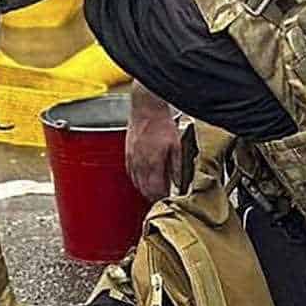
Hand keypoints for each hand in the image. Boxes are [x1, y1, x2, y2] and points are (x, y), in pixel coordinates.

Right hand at [125, 85, 181, 201]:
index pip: (155, 189)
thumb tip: (179, 182)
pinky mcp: (127, 152)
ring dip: (143, 189)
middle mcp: (140, 163)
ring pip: (135, 182)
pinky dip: (135, 179)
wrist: (146, 107)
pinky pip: (129, 172)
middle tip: (160, 198)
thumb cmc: (162, 123)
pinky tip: (141, 179)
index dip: (161, 197)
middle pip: (144, 189)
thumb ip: (177, 166)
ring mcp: (132, 158)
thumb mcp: (176, 145)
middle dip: (152, 196)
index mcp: (153, 162)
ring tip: (152, 192)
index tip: (167, 199)